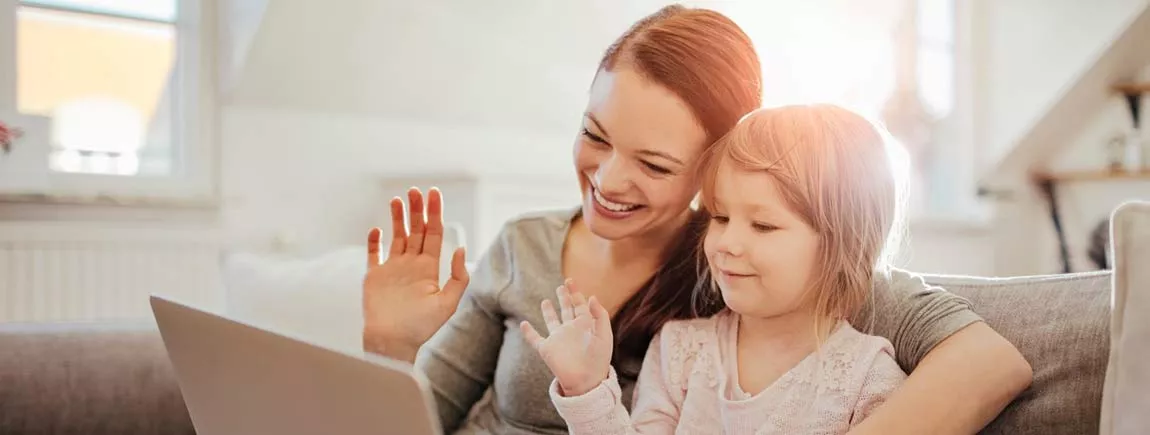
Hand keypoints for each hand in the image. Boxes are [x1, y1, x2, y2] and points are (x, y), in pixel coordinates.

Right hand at [363, 187, 469, 362]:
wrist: (393, 344)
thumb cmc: (422, 328)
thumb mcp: (448, 303)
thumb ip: (458, 277)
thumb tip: (460, 249)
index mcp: (429, 269)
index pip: (433, 234)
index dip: (434, 213)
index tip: (434, 194)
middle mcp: (411, 266)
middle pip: (415, 231)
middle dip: (417, 210)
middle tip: (416, 190)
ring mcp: (392, 270)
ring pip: (396, 237)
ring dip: (398, 218)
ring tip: (398, 199)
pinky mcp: (374, 278)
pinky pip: (373, 255)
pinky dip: (374, 242)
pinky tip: (377, 229)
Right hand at [521, 281, 613, 396]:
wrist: (586, 381)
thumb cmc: (598, 360)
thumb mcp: (604, 335)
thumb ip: (600, 315)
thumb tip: (592, 297)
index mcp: (585, 327)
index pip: (580, 306)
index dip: (576, 294)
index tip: (571, 282)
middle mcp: (570, 331)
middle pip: (567, 311)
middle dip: (564, 298)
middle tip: (563, 285)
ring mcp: (558, 340)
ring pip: (552, 322)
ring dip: (548, 312)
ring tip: (546, 301)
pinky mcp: (547, 349)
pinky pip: (534, 339)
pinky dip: (528, 332)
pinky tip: (523, 324)